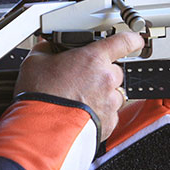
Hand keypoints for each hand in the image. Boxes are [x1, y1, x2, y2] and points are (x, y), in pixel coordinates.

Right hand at [14, 32, 143, 140]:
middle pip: (115, 70)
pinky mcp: (110, 122)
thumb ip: (47, 49)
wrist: (41, 130)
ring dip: (102, 94)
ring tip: (80, 99)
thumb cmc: (40, 97)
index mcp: (93, 59)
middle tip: (81, 79)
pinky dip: (100, 113)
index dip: (132, 39)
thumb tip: (48, 47)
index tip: (134, 40)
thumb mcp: (35, 62)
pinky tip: (82, 113)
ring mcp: (110, 102)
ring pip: (114, 93)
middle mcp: (107, 79)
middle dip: (101, 73)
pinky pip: (111, 113)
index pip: (124, 42)